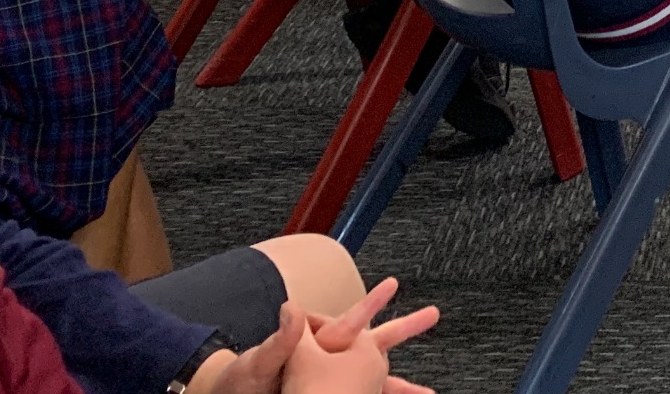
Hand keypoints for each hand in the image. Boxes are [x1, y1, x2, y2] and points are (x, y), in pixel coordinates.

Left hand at [192, 281, 439, 393]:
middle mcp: (323, 363)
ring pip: (370, 381)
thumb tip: (291, 307)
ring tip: (428, 390)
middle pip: (371, 345)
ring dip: (397, 383)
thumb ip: (278, 340)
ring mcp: (325, 385)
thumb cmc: (235, 383)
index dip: (367, 307)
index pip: (344, 325)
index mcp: (311, 347)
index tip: (391, 286)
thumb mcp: (255, 363)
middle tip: (433, 314)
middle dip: (401, 330)